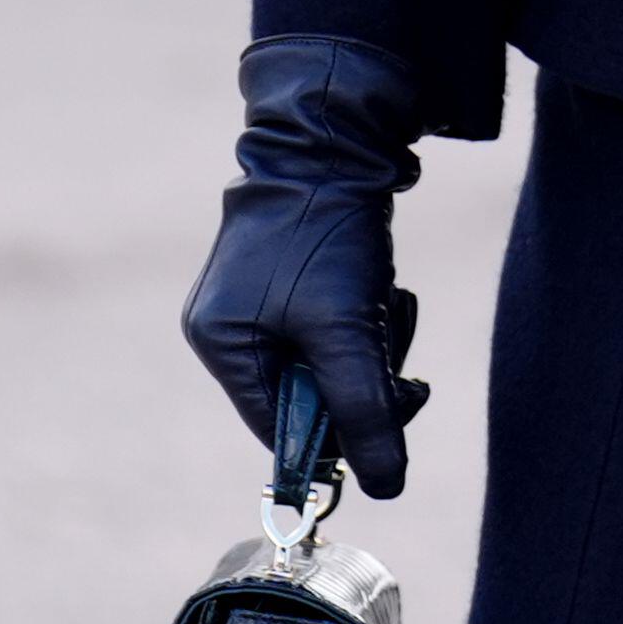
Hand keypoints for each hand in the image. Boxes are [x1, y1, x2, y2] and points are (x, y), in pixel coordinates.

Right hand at [179, 34, 430, 495]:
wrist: (340, 136)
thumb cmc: (328, 232)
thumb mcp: (348, 330)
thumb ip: (365, 410)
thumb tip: (388, 486)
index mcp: (220, 343)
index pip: (276, 428)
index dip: (335, 435)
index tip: (386, 418)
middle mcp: (229, 325)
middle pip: (308, 396)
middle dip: (362, 379)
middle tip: (402, 367)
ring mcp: (260, 299)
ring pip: (332, 360)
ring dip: (373, 344)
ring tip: (390, 304)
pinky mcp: (296, 276)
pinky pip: (338, 326)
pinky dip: (368, 316)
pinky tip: (385, 287)